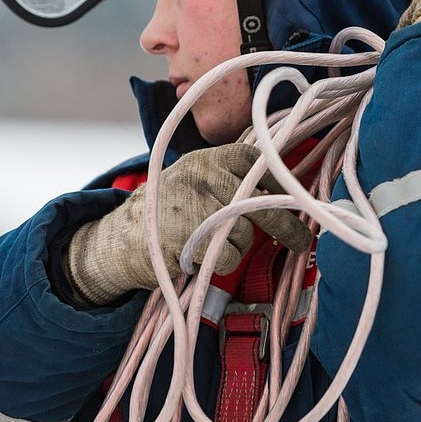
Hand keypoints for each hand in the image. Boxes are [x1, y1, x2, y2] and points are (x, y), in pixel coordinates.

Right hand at [67, 142, 311, 305]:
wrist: (119, 238)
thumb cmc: (165, 212)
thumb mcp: (192, 179)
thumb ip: (227, 178)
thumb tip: (283, 191)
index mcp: (207, 159)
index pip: (255, 161)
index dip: (277, 182)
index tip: (291, 198)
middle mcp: (204, 176)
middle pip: (262, 201)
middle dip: (286, 226)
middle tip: (301, 241)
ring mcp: (198, 205)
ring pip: (246, 233)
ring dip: (237, 246)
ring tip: (211, 244)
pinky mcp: (192, 236)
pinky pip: (230, 255)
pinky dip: (223, 263)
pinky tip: (202, 256)